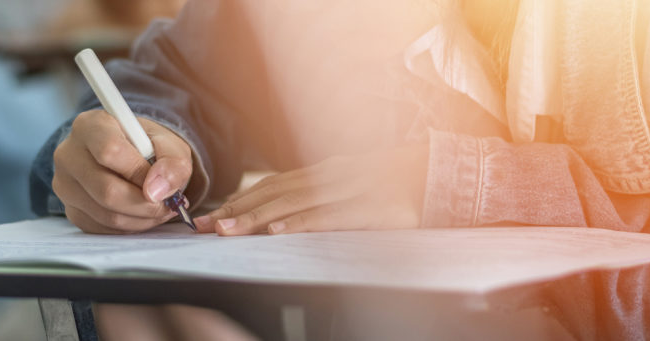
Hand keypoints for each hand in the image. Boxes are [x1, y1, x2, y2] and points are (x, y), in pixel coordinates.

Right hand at [53, 110, 192, 233]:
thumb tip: (157, 191)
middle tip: (168, 204)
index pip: (110, 151)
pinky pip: (103, 228)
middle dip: (145, 204)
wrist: (129, 158)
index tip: (161, 181)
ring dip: (141, 218)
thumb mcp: (169, 145)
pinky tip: (141, 214)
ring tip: (159, 209)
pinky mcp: (70, 210)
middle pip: (107, 190)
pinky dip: (129, 226)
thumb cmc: (147, 147)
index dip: (140, 172)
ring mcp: (64, 185)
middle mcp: (69, 153)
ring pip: (106, 214)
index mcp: (90, 125)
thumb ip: (172, 162)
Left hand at [194, 145, 428, 234]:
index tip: (209, 217)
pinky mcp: (373, 209)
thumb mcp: (352, 183)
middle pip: (274, 194)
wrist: (445, 172)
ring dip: (257, 218)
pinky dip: (302, 224)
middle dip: (236, 211)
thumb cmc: (395, 182)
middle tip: (205, 226)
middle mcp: (331, 176)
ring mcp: (351, 190)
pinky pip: (332, 217)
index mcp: (324, 171)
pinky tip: (279, 232)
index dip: (238, 201)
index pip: (271, 186)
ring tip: (228, 230)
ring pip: (295, 205)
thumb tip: (282, 214)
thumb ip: (319, 195)